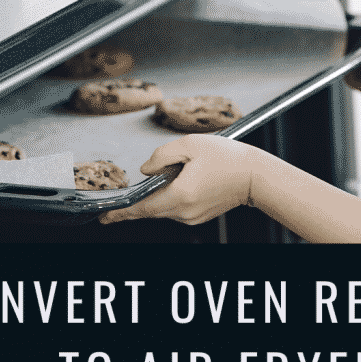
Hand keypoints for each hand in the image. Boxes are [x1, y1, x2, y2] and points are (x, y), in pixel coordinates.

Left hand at [98, 134, 255, 225]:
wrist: (255, 176)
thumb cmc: (227, 157)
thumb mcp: (190, 144)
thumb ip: (162, 155)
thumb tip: (145, 169)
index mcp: (179, 194)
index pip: (142, 208)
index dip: (121, 213)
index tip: (105, 216)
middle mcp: (184, 211)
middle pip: (150, 211)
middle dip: (134, 207)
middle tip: (115, 207)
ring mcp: (192, 216)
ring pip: (163, 209)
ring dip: (155, 199)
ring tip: (162, 180)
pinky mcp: (199, 216)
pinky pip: (175, 209)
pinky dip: (169, 199)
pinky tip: (177, 184)